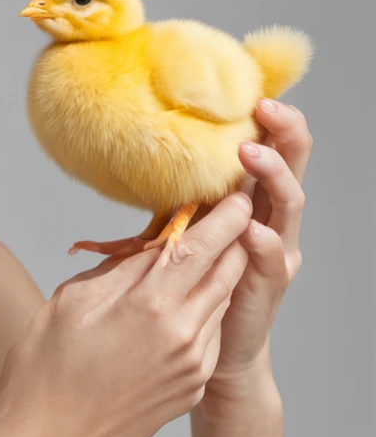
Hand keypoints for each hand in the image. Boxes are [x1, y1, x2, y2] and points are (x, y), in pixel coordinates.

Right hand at [0, 193, 251, 436]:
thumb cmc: (43, 369)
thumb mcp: (72, 301)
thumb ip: (121, 268)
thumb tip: (152, 244)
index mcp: (150, 306)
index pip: (204, 245)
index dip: (223, 214)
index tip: (231, 190)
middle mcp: (183, 335)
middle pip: (226, 271)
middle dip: (230, 238)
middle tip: (222, 211)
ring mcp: (191, 366)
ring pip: (220, 302)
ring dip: (216, 273)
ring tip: (196, 252)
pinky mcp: (190, 389)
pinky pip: (208, 335)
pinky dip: (202, 309)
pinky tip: (178, 300)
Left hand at [205, 98, 310, 399]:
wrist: (214, 345)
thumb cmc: (198, 278)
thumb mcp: (188, 224)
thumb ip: (182, 192)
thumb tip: (145, 148)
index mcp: (253, 198)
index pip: (269, 149)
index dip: (267, 121)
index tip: (253, 91)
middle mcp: (273, 219)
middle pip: (291, 166)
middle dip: (283, 135)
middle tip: (265, 109)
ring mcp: (277, 250)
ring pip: (289, 204)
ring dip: (273, 176)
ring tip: (251, 154)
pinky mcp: (268, 284)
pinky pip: (274, 258)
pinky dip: (264, 241)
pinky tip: (252, 229)